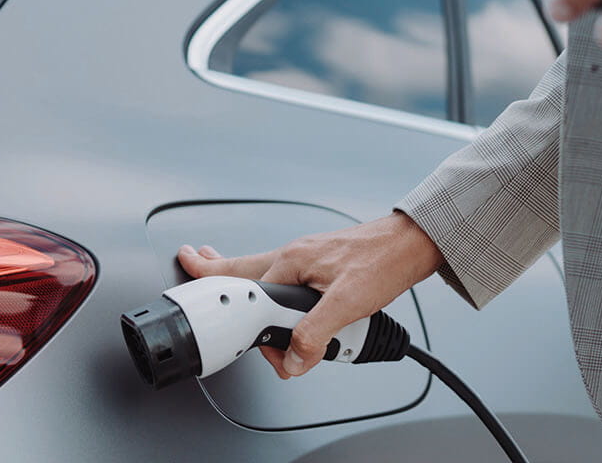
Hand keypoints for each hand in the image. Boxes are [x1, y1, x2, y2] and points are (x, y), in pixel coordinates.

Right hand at [176, 212, 442, 378]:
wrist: (412, 243)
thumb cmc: (384, 261)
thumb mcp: (348, 303)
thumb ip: (314, 333)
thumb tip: (291, 359)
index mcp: (292, 261)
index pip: (246, 288)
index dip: (238, 316)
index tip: (230, 330)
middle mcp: (294, 255)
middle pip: (242, 267)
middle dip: (215, 268)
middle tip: (189, 261)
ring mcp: (305, 257)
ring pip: (262, 270)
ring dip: (244, 279)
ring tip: (217, 268)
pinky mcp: (319, 262)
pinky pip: (284, 274)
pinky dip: (272, 285)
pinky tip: (279, 293)